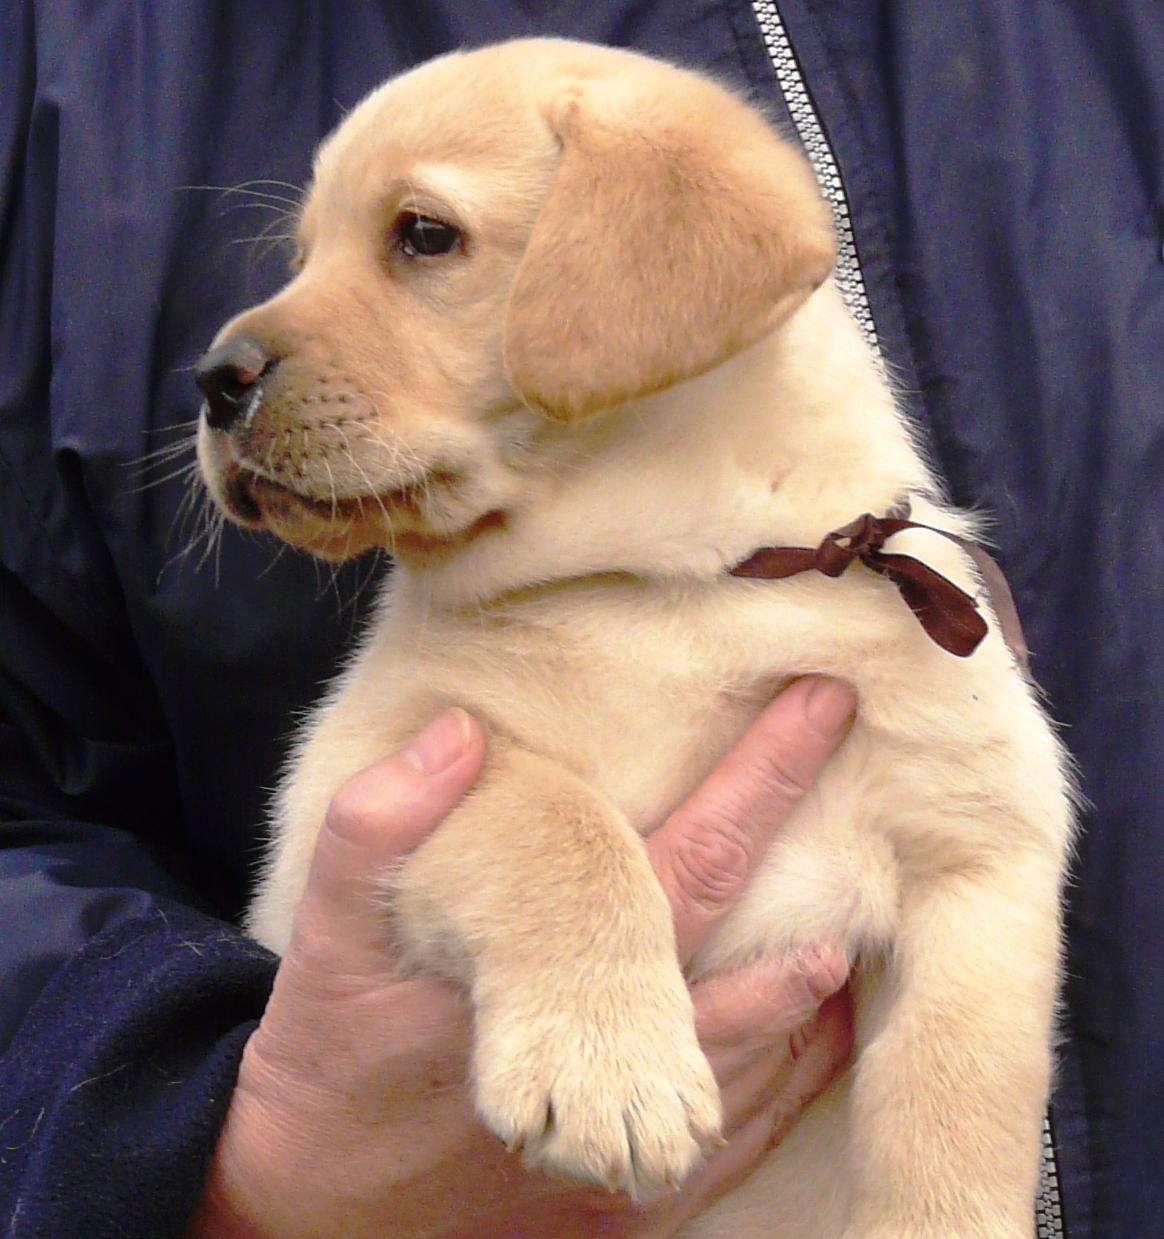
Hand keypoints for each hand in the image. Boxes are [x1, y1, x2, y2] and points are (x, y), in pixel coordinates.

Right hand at [188, 677, 856, 1237]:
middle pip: (751, 950)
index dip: (764, 776)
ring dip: (818, 987)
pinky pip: (737, 1146)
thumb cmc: (328, 1062)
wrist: (313, 1217)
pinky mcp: (626, 1212)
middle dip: (824, 869)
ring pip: (765, 1056)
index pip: (693, 856)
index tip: (823, 703)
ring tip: (864, 929)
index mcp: (560, 976)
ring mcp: (631, 1145)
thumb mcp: (327, 938)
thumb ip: (378, 827)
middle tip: (886, 797)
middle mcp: (617, 1063)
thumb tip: (459, 734)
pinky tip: (811, 1042)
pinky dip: (789, 1084)